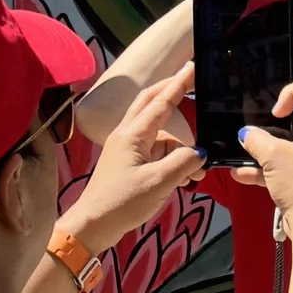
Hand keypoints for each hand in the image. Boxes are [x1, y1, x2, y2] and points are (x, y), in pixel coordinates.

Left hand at [70, 79, 201, 250]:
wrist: (93, 225)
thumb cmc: (121, 202)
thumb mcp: (160, 182)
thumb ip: (184, 163)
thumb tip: (199, 153)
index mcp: (133, 134)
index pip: (161, 101)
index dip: (179, 84)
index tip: (192, 66)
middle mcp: (128, 135)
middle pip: (153, 104)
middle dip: (173, 93)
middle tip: (193, 82)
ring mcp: (128, 149)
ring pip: (161, 136)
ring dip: (181, 148)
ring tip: (197, 173)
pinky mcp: (129, 163)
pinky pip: (157, 153)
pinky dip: (173, 161)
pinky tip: (184, 179)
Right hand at [239, 75, 292, 225]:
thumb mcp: (274, 156)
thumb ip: (256, 139)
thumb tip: (245, 133)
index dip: (291, 92)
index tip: (276, 113)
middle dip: (276, 120)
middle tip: (260, 125)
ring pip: (289, 144)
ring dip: (266, 146)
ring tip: (246, 149)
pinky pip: (285, 166)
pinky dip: (265, 168)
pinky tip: (241, 174)